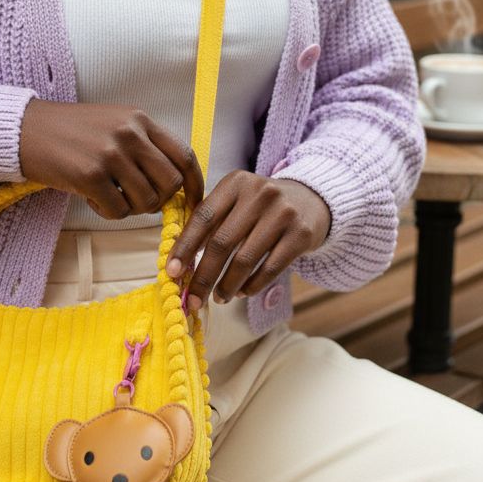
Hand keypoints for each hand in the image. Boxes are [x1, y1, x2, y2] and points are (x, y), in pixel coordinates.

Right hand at [19, 99, 203, 218]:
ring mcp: (110, 154)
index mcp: (139, 119)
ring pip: (146, 201)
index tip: (194, 203)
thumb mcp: (113, 123)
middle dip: (159, 201)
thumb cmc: (69, 131)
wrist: (24, 129)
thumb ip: (143, 145)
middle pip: (170, 183)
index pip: (184, 155)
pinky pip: (118, 211)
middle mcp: (130, 134)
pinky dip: (107, 212)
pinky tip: (90, 197)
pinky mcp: (90, 175)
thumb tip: (173, 184)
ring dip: (130, 208)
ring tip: (108, 195)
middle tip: (136, 200)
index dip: (195, 184)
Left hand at [164, 171, 331, 309]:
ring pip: (245, 259)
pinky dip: (252, 285)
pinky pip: (270, 268)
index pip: (203, 217)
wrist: (311, 201)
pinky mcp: (301, 234)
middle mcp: (260, 193)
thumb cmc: (260, 207)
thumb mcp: (236, 201)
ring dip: (228, 285)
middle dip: (203, 276)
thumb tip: (181, 264)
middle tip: (194, 299)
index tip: (172, 272)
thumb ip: (211, 224)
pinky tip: (242, 292)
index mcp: (236, 182)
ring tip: (220, 297)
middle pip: (222, 242)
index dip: (184, 247)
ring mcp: (283, 213)